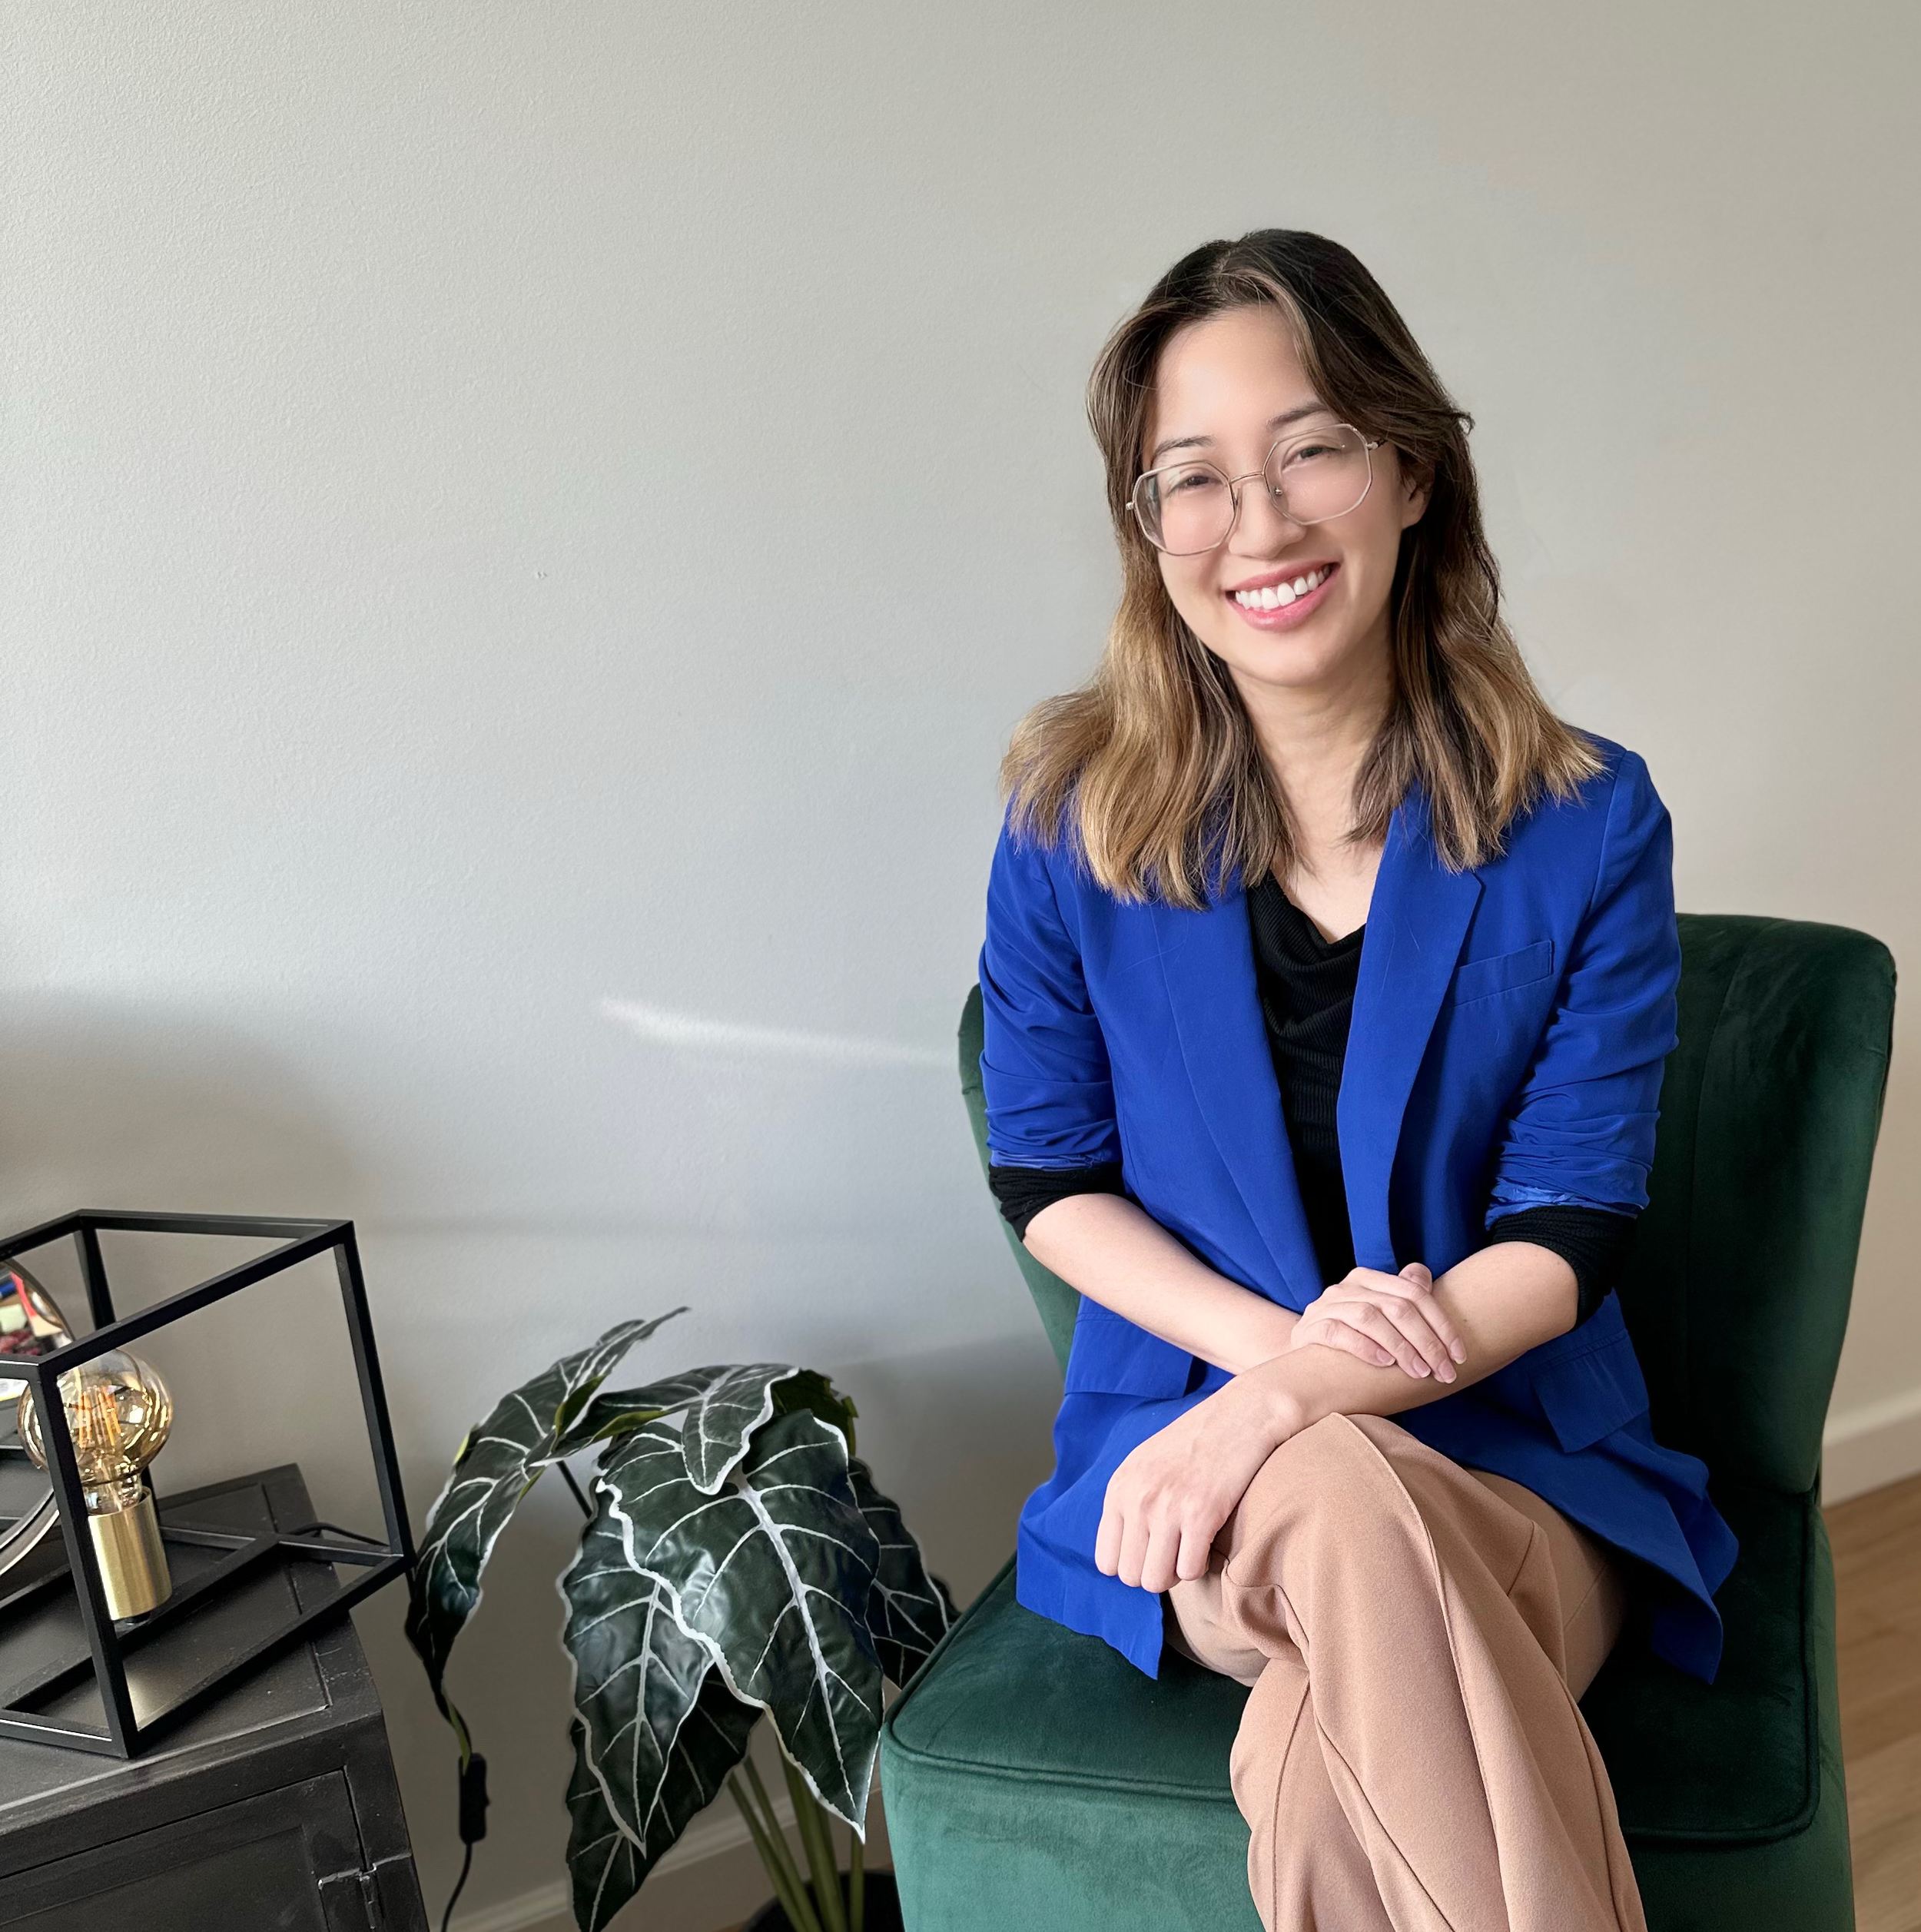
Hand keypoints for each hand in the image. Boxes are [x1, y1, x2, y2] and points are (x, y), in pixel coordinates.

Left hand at [1094, 1377, 1298, 1593]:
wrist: (1239, 1416)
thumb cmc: (1193, 1442)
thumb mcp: (1144, 1464)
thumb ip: (1128, 1502)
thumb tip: (1123, 1552)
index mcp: (1119, 1488)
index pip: (1105, 1561)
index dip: (1131, 1564)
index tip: (1152, 1552)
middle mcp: (1137, 1499)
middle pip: (1131, 1576)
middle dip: (1154, 1572)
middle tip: (1175, 1552)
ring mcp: (1167, 1507)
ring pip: (1157, 1581)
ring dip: (1177, 1574)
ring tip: (1190, 1549)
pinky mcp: (1201, 1514)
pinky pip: (1190, 1571)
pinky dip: (1200, 1566)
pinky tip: (1207, 1543)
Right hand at [1285, 1263, 1464, 1381]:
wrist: (1302, 1363)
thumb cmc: (1350, 1340)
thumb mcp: (1376, 1316)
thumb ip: (1399, 1298)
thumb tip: (1422, 1275)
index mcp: (1368, 1279)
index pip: (1414, 1294)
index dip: (1441, 1324)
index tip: (1459, 1355)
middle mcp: (1346, 1287)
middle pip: (1397, 1307)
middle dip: (1427, 1342)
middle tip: (1444, 1371)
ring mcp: (1326, 1306)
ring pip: (1370, 1317)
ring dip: (1401, 1347)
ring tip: (1419, 1372)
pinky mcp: (1309, 1329)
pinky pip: (1339, 1332)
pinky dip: (1365, 1347)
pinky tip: (1383, 1363)